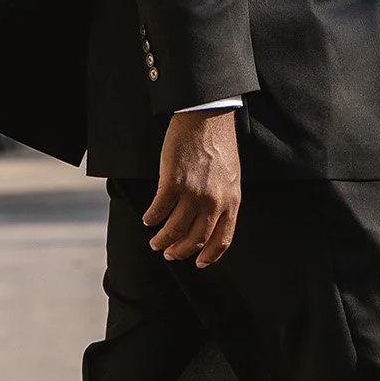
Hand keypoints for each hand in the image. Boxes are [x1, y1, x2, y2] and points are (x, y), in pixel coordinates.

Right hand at [144, 107, 241, 267]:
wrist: (207, 117)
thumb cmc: (219, 142)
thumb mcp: (230, 176)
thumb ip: (223, 198)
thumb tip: (209, 218)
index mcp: (231, 201)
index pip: (222, 239)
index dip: (209, 255)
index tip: (199, 262)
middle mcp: (214, 202)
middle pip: (196, 239)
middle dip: (180, 251)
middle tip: (169, 253)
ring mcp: (193, 194)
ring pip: (174, 230)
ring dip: (162, 240)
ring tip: (154, 241)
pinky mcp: (173, 183)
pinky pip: (159, 210)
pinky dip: (151, 219)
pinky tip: (148, 219)